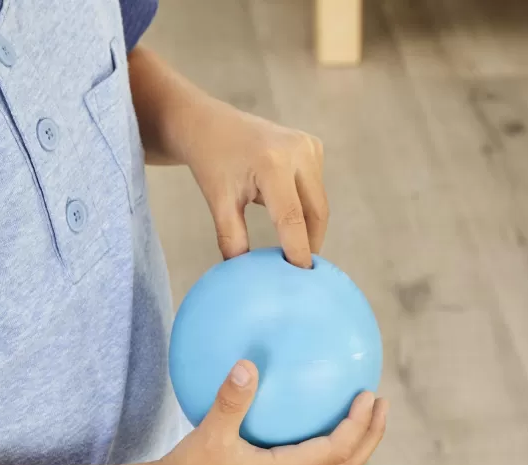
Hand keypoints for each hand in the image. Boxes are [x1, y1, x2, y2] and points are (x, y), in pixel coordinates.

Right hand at [159, 361, 386, 464]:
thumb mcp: (210, 431)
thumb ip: (231, 399)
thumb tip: (247, 364)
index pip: (337, 452)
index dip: (359, 425)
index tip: (369, 395)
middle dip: (371, 436)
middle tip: (381, 403)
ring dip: (356, 442)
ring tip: (363, 412)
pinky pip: (316, 463)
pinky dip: (332, 443)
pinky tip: (317, 418)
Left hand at [184, 101, 327, 268]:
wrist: (209, 125)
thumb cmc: (211, 162)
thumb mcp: (218, 202)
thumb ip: (232, 239)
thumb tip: (247, 275)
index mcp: (272, 163)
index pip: (293, 218)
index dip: (299, 250)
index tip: (301, 277)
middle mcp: (298, 150)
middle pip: (315, 211)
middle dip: (310, 242)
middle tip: (300, 271)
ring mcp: (309, 145)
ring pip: (318, 201)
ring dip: (308, 226)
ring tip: (294, 249)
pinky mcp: (312, 146)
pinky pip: (315, 188)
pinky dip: (306, 208)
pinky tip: (290, 220)